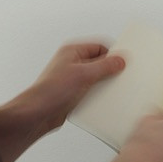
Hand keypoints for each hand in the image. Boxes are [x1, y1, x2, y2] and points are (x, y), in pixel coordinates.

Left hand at [0, 42, 124, 161]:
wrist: (38, 114)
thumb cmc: (51, 91)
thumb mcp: (83, 74)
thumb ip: (104, 66)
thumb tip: (119, 60)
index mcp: (73, 51)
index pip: (100, 47)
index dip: (113, 54)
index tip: (125, 62)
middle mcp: (72, 63)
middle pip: (100, 63)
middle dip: (111, 71)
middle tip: (121, 78)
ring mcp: (73, 79)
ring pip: (97, 78)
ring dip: (104, 85)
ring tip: (111, 92)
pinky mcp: (74, 93)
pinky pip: (92, 91)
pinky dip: (98, 96)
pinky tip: (102, 101)